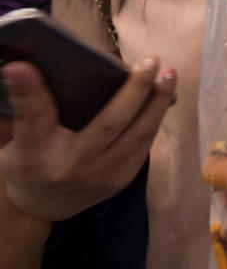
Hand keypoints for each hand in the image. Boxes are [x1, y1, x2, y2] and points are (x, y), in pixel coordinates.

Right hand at [0, 58, 176, 221]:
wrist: (42, 207)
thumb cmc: (28, 162)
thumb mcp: (14, 137)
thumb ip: (23, 107)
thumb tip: (19, 67)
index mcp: (34, 153)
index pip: (33, 117)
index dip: (29, 92)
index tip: (20, 66)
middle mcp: (71, 166)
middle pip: (109, 124)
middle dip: (134, 90)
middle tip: (150, 61)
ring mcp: (101, 176)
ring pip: (138, 135)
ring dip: (158, 102)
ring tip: (169, 74)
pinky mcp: (121, 180)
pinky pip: (144, 145)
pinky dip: (155, 117)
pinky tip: (164, 96)